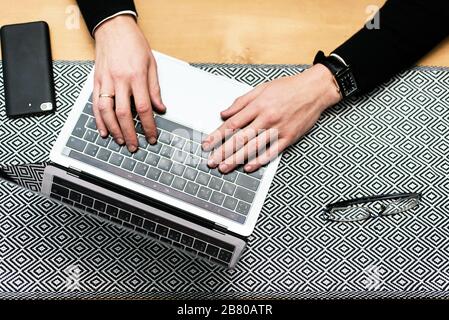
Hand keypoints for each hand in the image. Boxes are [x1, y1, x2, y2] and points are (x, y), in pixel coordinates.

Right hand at [92, 15, 165, 151]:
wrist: (113, 28)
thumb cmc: (133, 43)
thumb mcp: (151, 64)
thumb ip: (155, 88)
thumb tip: (160, 108)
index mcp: (136, 77)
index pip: (143, 108)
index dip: (148, 126)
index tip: (152, 136)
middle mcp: (119, 80)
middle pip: (124, 114)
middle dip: (130, 133)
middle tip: (135, 146)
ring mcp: (105, 81)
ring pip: (106, 111)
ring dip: (114, 130)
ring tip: (121, 141)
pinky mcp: (96, 81)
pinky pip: (95, 104)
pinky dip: (99, 120)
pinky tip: (104, 131)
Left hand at [202, 64, 341, 172]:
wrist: (315, 89)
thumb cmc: (289, 87)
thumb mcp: (261, 88)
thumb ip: (241, 102)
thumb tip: (224, 113)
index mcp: (258, 105)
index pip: (232, 123)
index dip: (217, 135)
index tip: (207, 144)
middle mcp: (266, 117)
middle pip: (240, 138)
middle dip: (223, 151)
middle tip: (212, 161)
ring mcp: (278, 128)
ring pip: (254, 147)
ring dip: (237, 159)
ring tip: (225, 167)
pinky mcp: (289, 137)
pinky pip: (272, 151)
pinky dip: (260, 160)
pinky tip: (249, 166)